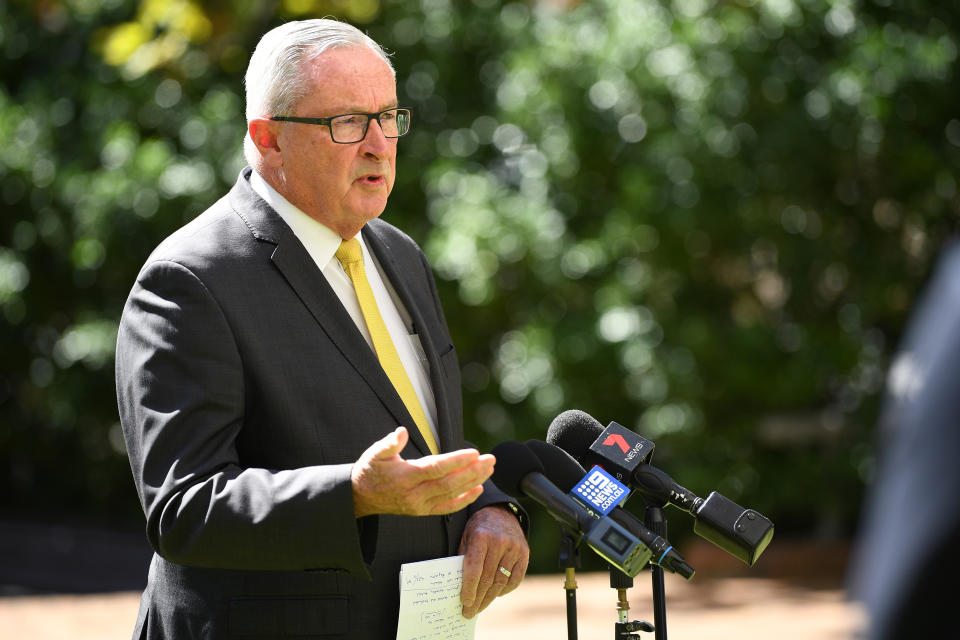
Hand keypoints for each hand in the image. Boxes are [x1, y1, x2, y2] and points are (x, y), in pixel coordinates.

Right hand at [351, 427, 493, 517]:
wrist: (360, 497)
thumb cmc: (370, 470)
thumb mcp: (374, 452)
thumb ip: (389, 443)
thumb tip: (401, 432)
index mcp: (405, 477)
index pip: (436, 468)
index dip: (456, 461)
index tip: (474, 453)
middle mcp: (414, 494)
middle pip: (449, 483)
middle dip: (473, 471)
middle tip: (491, 459)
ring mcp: (420, 505)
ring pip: (452, 495)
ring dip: (473, 482)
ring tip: (490, 469)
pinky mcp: (423, 511)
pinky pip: (447, 508)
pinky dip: (465, 500)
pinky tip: (479, 489)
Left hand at [459, 505, 528, 618]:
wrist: (500, 511)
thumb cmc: (479, 527)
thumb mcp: (466, 536)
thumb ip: (463, 558)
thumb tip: (458, 586)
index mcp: (481, 536)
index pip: (474, 570)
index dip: (469, 589)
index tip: (464, 603)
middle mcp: (499, 542)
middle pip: (487, 579)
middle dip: (477, 599)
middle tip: (469, 612)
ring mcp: (514, 548)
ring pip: (501, 581)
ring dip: (489, 598)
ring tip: (480, 607)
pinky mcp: (524, 553)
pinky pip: (516, 579)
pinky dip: (505, 590)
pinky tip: (496, 594)